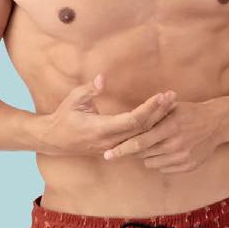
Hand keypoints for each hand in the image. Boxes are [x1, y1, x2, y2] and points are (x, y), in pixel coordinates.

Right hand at [37, 73, 177, 156]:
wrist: (55, 140)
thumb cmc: (64, 117)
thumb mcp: (73, 100)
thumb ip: (89, 90)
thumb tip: (102, 78)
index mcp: (101, 128)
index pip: (132, 120)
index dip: (149, 108)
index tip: (161, 95)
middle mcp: (111, 141)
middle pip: (143, 128)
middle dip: (160, 112)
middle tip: (173, 96)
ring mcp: (114, 147)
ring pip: (143, 137)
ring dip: (158, 121)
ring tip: (172, 106)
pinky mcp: (116, 149)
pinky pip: (138, 141)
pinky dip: (151, 130)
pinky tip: (162, 120)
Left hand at [103, 98, 221, 172]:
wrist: (217, 123)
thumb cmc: (190, 112)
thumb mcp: (171, 107)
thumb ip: (151, 115)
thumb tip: (127, 121)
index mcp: (169, 127)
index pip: (139, 142)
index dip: (121, 149)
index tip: (107, 154)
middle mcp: (175, 145)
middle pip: (143, 154)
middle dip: (132, 151)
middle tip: (128, 145)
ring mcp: (182, 158)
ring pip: (151, 163)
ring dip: (147, 155)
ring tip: (153, 144)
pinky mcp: (187, 166)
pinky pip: (163, 168)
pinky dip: (160, 161)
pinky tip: (166, 150)